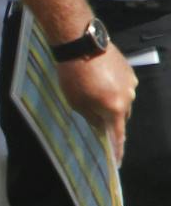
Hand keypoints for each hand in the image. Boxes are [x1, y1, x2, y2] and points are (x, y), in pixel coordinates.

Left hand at [56, 43, 136, 163]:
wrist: (82, 44)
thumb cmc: (74, 76)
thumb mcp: (77, 102)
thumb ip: (91, 118)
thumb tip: (101, 126)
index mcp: (115, 108)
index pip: (118, 134)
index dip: (117, 149)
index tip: (117, 161)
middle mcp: (128, 97)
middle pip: (122, 117)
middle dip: (111, 121)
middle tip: (98, 121)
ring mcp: (131, 82)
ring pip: (123, 100)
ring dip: (111, 102)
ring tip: (93, 95)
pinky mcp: (129, 70)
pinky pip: (123, 86)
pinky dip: (113, 89)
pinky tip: (99, 82)